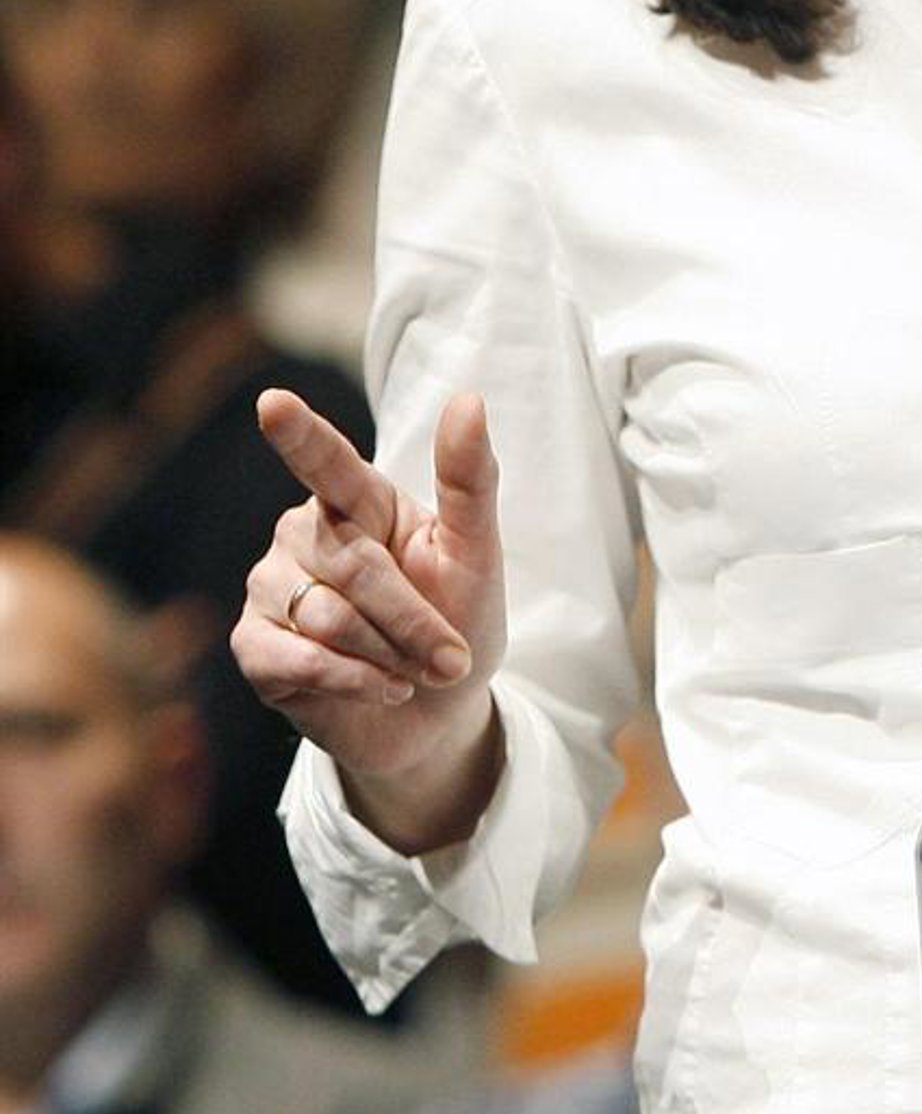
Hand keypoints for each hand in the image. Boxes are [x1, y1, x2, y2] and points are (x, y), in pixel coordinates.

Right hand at [232, 389, 508, 847]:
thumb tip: (468, 399)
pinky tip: (381, 688)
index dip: (300, 435)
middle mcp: (303, 533)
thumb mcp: (476, 554)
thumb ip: (469, 480)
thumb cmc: (457, 621)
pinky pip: (298, 659)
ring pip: (327, 616)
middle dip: (413, 619)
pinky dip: (353, 680)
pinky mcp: (254, 645)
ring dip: (390, 654)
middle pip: (354, 567)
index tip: (274, 403)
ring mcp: (270, 587)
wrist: (438, 713)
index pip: (328, 463)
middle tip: (451, 657)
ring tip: (413, 671)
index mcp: (358, 500)